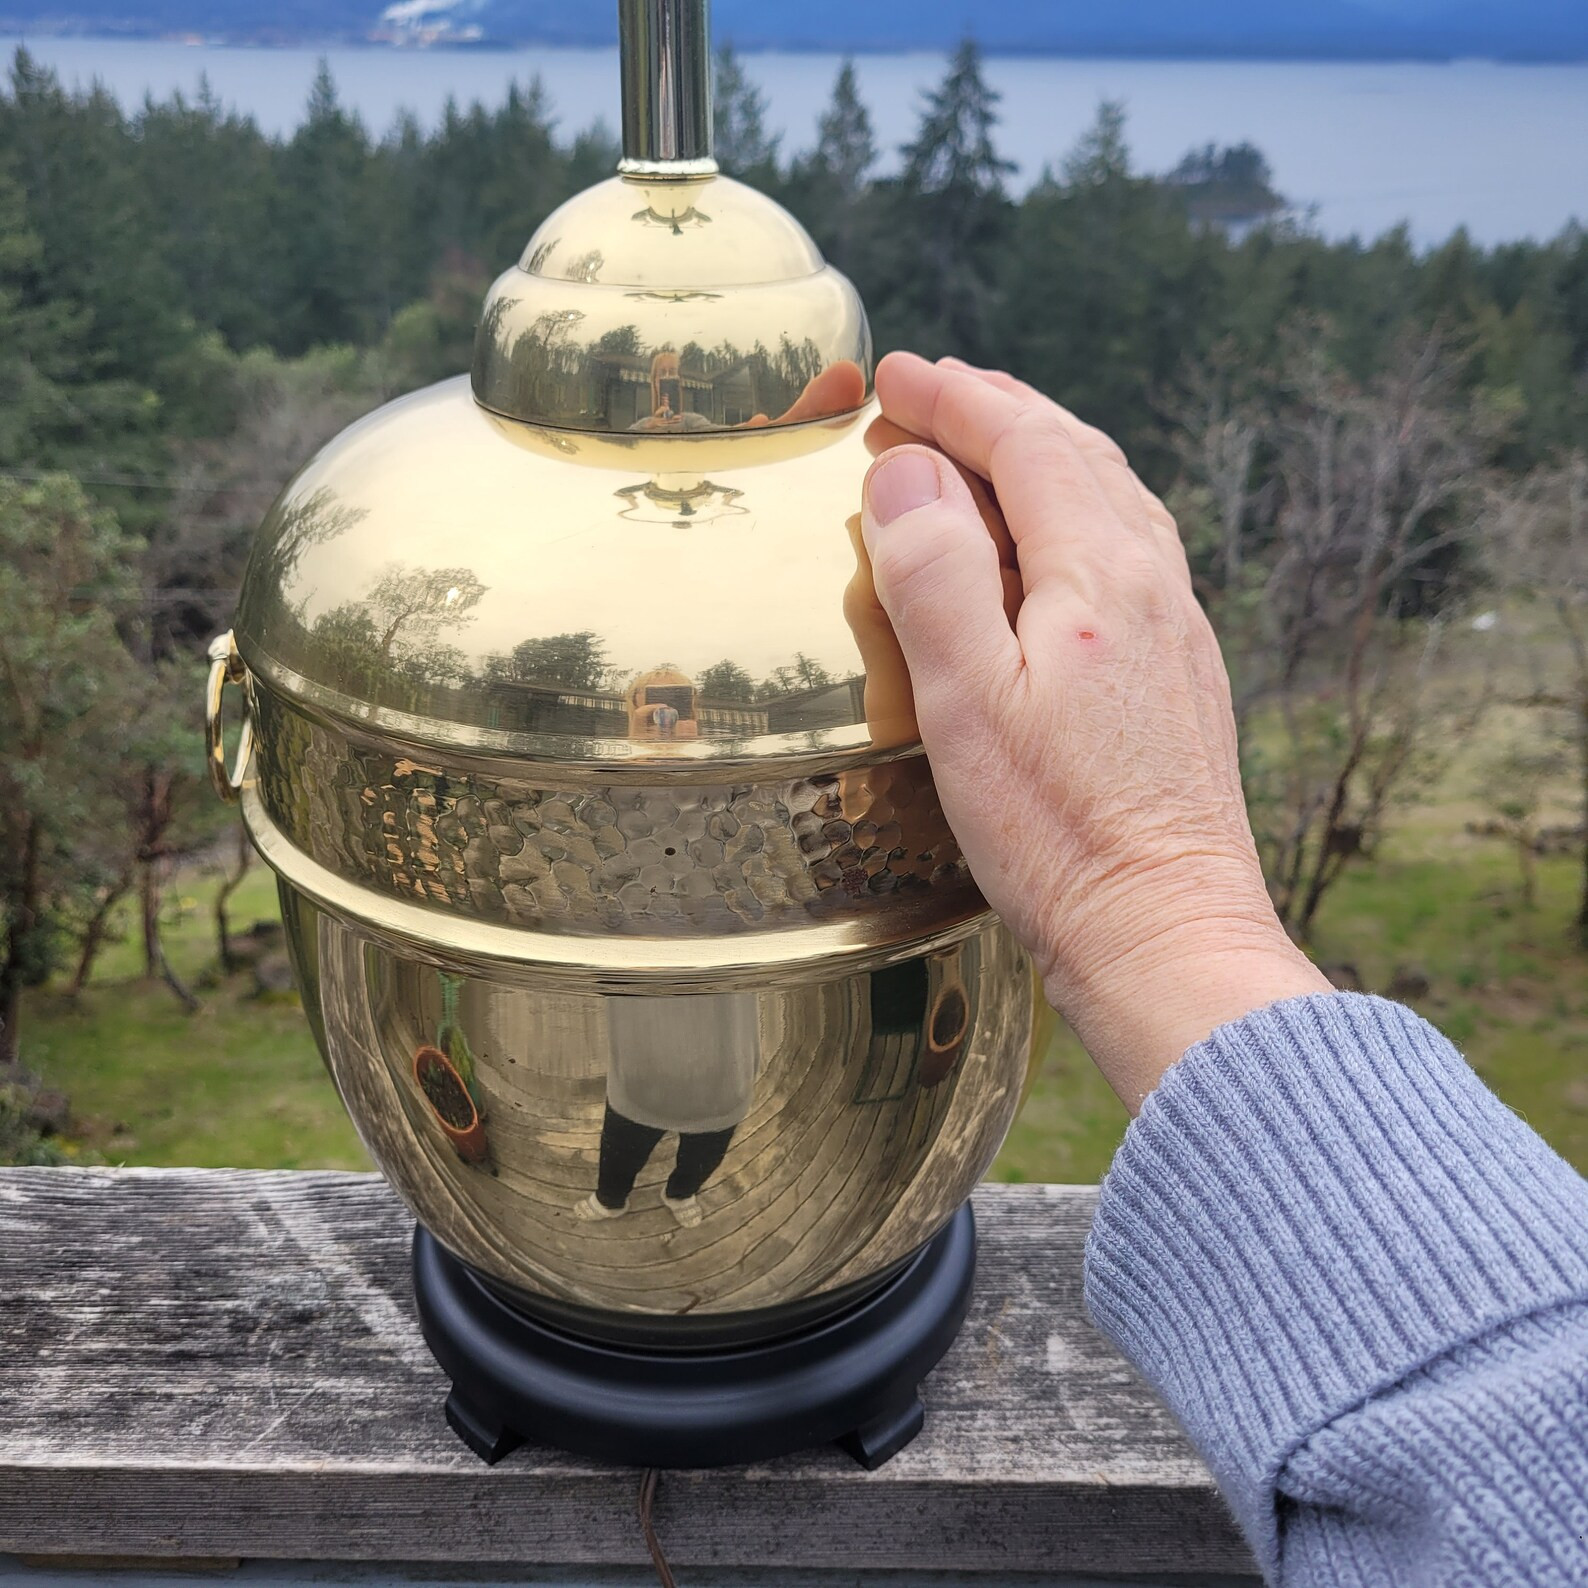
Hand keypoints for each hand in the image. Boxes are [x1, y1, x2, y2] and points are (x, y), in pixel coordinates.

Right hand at [859, 353, 1327, 1110]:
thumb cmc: (1059, 834)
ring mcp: (1178, 632)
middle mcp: (1153, 586)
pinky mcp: (1181, 678)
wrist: (1165, 933)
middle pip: (1079, 456)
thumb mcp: (968, 702)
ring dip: (1044, 455)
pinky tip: (1054, 549)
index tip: (896, 378)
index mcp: (1100, 577)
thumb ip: (937, 575)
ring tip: (986, 448)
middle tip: (932, 395)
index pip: (1026, 444)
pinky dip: (1075, 513)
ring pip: (1112, 500)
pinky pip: (1128, 552)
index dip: (957, 400)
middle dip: (1000, 411)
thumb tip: (910, 474)